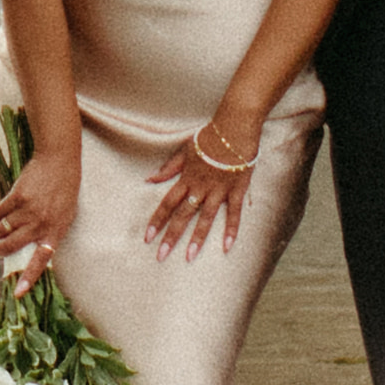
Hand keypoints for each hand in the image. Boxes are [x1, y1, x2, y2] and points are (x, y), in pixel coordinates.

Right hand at [0, 140, 77, 279]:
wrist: (59, 161)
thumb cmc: (64, 190)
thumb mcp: (65, 215)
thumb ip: (50, 232)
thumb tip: (32, 249)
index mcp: (56, 231)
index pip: (41, 260)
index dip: (28, 278)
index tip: (18, 293)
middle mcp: (42, 223)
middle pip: (13, 245)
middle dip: (0, 249)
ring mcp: (29, 210)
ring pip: (3, 229)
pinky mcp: (17, 196)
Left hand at [141, 123, 263, 257]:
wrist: (234, 127)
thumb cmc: (208, 136)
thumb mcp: (185, 149)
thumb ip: (169, 167)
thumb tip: (149, 178)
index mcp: (187, 178)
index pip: (167, 203)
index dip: (157, 220)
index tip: (147, 237)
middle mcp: (200, 187)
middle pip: (182, 214)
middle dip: (171, 236)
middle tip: (161, 256)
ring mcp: (219, 190)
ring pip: (205, 217)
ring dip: (197, 238)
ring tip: (189, 256)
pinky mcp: (237, 190)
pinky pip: (233, 213)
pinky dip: (231, 229)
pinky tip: (227, 247)